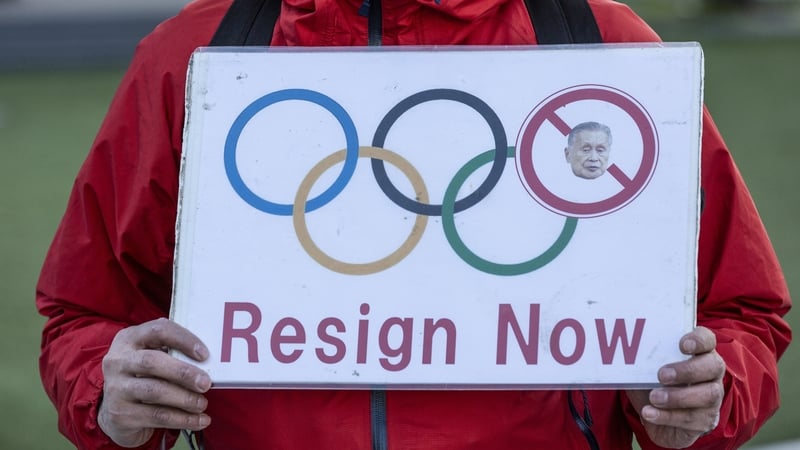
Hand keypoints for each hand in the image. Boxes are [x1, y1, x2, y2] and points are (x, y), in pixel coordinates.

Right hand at [98, 318, 211, 447]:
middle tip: (206, 383)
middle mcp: (117, 361)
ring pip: (154, 391)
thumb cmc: (145, 377)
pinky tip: (199, 420)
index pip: (158, 330)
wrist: (117, 413)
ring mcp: (115, 388)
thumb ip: (173, 353)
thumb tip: (209, 360)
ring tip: (202, 403)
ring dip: (184, 398)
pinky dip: (182, 419)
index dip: (183, 340)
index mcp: (129, 339)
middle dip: (183, 373)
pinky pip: (156, 416)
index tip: (204, 354)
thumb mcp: (153, 358)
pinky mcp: (120, 414)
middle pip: (152, 362)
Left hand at [626, 326, 724, 448]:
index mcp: (698, 354)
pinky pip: (692, 419)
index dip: (699, 340)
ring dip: (677, 397)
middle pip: (713, 366)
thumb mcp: (644, 370)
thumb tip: (620, 348)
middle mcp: (711, 374)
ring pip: (708, 395)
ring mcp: (712, 398)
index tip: (682, 345)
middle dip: (688, 370)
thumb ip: (642, 358)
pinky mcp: (706, 421)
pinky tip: (649, 413)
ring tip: (654, 397)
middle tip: (662, 375)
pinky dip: (667, 416)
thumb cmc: (652, 385)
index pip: (708, 340)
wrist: (657, 419)